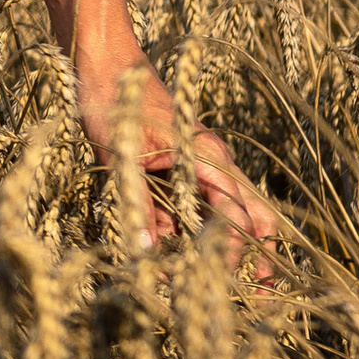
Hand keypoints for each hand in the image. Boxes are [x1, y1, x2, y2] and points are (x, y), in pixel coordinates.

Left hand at [79, 53, 281, 283]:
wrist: (102, 64)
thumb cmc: (115, 101)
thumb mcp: (121, 155)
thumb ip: (138, 204)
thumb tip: (146, 253)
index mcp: (208, 158)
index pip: (235, 213)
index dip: (231, 248)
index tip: (216, 275)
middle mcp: (211, 166)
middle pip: (249, 216)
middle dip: (255, 255)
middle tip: (255, 294)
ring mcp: (196, 168)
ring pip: (221, 216)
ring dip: (216, 248)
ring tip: (210, 285)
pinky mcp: (175, 169)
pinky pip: (189, 207)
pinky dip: (184, 232)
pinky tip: (167, 255)